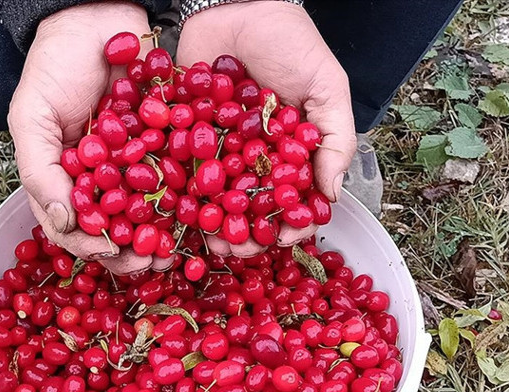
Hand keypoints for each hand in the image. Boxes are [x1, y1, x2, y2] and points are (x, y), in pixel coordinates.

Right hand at [9, 2, 170, 273]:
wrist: (97, 16)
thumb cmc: (54, 66)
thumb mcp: (31, 116)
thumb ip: (39, 169)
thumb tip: (62, 222)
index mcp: (67, 179)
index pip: (74, 226)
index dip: (89, 245)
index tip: (108, 251)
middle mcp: (104, 179)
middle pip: (117, 229)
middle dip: (132, 251)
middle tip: (150, 262)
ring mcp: (138, 165)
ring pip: (151, 212)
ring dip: (162, 235)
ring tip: (174, 250)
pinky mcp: (169, 144)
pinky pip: (181, 176)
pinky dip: (190, 198)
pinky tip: (199, 212)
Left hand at [177, 1, 356, 256]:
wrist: (236, 2)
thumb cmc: (290, 41)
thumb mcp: (326, 85)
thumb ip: (334, 139)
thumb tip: (331, 196)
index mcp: (288, 152)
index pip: (292, 199)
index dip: (290, 224)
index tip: (284, 240)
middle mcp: (252, 157)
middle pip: (249, 208)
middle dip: (245, 234)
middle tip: (237, 250)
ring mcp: (216, 148)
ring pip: (213, 197)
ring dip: (209, 223)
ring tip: (206, 240)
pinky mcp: (181, 133)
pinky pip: (177, 167)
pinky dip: (175, 190)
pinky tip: (173, 210)